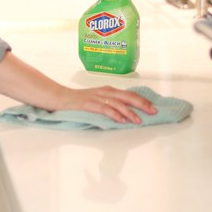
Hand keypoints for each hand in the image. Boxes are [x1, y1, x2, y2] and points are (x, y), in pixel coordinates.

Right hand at [0, 53, 155, 122]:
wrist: (58, 98)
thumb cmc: (78, 102)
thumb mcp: (97, 101)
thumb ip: (111, 105)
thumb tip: (128, 115)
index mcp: (108, 90)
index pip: (129, 95)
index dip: (142, 100)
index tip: (154, 107)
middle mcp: (104, 91)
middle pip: (127, 96)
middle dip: (142, 104)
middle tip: (153, 112)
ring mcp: (96, 97)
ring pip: (117, 103)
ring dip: (130, 112)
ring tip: (139, 120)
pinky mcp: (88, 104)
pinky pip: (104, 108)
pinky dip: (114, 114)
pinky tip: (121, 120)